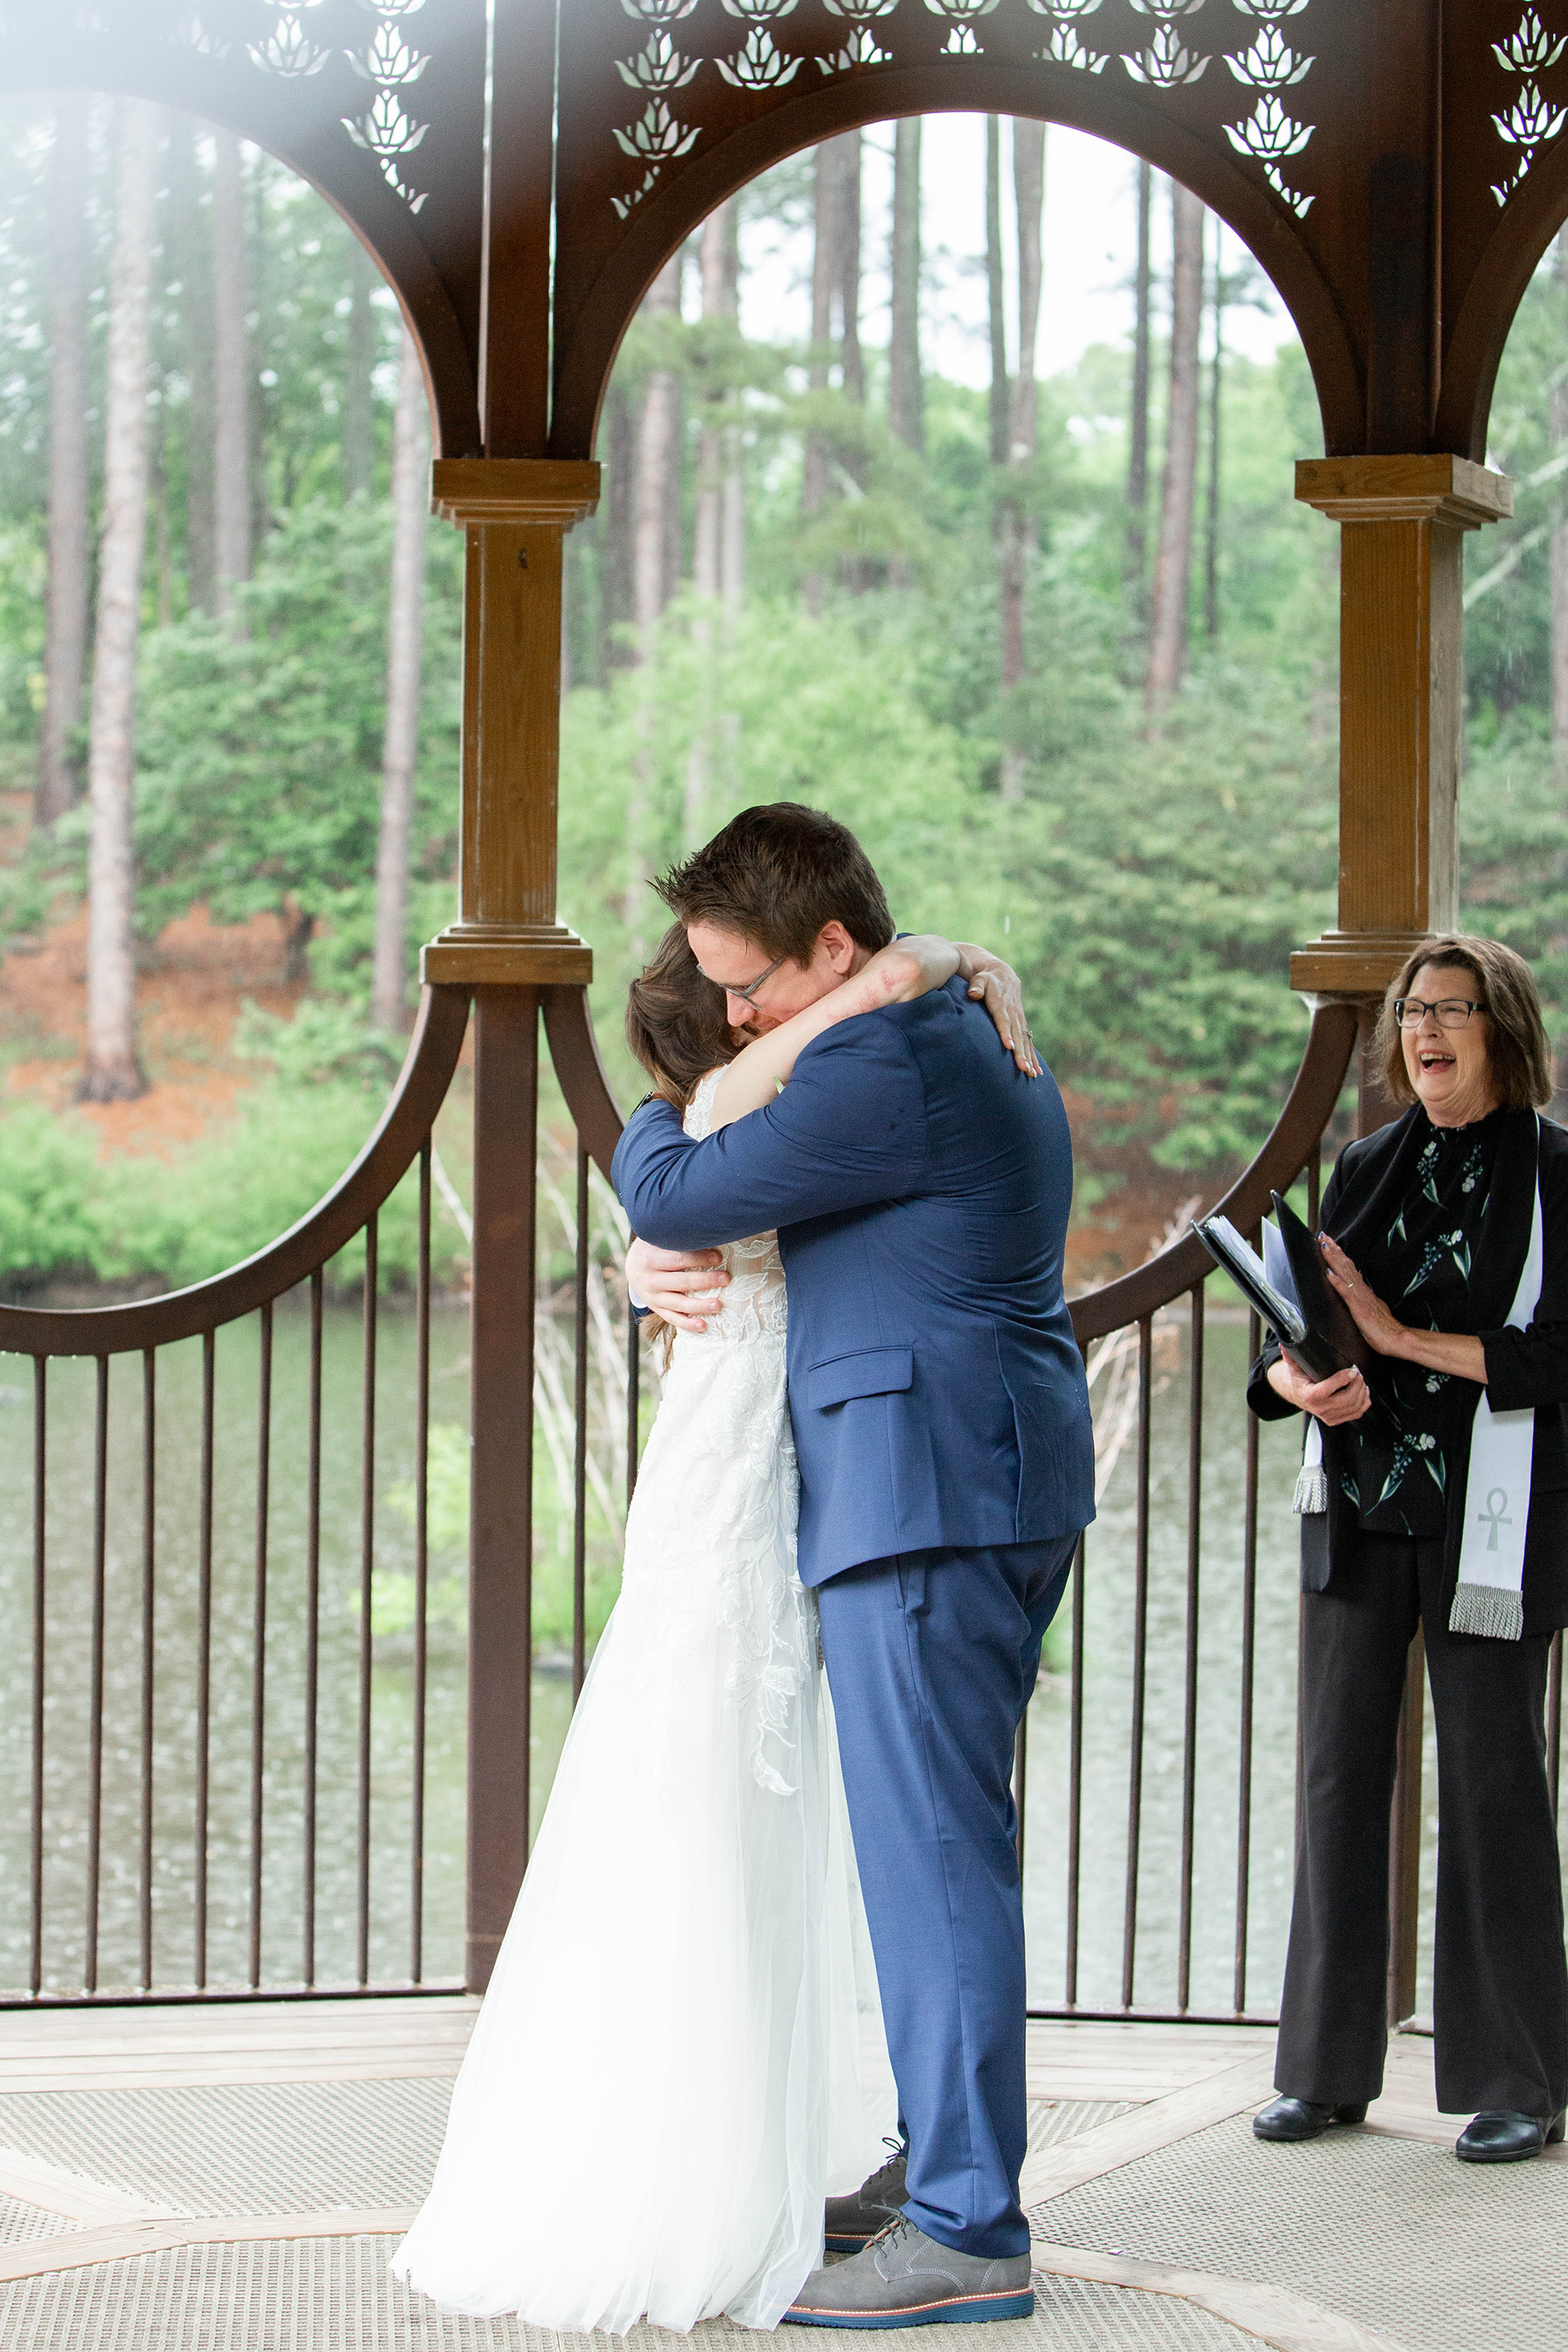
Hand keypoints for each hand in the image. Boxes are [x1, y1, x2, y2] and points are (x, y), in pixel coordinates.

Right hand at [624, 1237, 728, 1334]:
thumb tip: (706, 1233)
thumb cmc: (653, 1248)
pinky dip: (688, 1324)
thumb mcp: (658, 1238)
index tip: (718, 1257)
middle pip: (681, 1281)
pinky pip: (673, 1318)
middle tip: (726, 1278)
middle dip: (706, 1280)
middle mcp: (650, 1279)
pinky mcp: (657, 1309)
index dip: (699, 1258)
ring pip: (679, 1303)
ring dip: (699, 1306)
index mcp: (650, 1259)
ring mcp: (653, 1297)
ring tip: (718, 1305)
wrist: (632, 1267)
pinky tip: (703, 1326)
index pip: (678, 1259)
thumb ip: (676, 1238)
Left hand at [954, 947, 1040, 1075]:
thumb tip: (973, 993)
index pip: (1004, 1020)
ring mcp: (1020, 1020)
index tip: (1009, 1046)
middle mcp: (1013, 1014)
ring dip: (1029, 1058)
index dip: (1006, 1032)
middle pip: (1018, 1036)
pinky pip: (1029, 1043)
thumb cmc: (987, 979)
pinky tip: (1036, 1072)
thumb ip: (976, 986)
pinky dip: (1033, 1057)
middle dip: (1021, 1053)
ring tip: (1031, 1074)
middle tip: (1023, 1069)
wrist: (1004, 975)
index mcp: (1002, 1004)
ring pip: (1025, 1041)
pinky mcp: (1022, 1025)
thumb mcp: (980, 979)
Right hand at [1266, 1354, 1370, 1424]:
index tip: (1352, 1369)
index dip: (1342, 1379)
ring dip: (1362, 1391)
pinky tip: (1362, 1391)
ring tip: (1360, 1379)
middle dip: (1357, 1384)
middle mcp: (1319, 1409)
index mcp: (1309, 1395)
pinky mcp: (1336, 1420)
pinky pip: (1357, 1413)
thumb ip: (1290, 1355)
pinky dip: (1364, 1402)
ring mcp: (1329, 1417)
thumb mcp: (1293, 1366)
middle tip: (1358, 1372)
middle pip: (1346, 1399)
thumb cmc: (1298, 1379)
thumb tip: (1285, 1343)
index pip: (1327, 1389)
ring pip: (1354, 1406)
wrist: (1297, 1395)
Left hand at [1318, 1233, 1407, 1358]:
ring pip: (1346, 1274)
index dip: (1339, 1256)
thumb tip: (1355, 1295)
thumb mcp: (1371, 1312)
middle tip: (1323, 1235)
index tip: (1330, 1243)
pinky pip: (1347, 1293)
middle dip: (1334, 1250)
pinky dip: (1337, 1281)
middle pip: (1346, 1267)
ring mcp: (1361, 1298)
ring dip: (1334, 1259)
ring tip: (1325, 1245)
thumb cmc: (1384, 1330)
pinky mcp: (1360, 1308)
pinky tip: (1329, 1273)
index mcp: (1364, 1292)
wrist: (1398, 1339)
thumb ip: (1364, 1301)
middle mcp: (1362, 1291)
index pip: (1350, 1270)